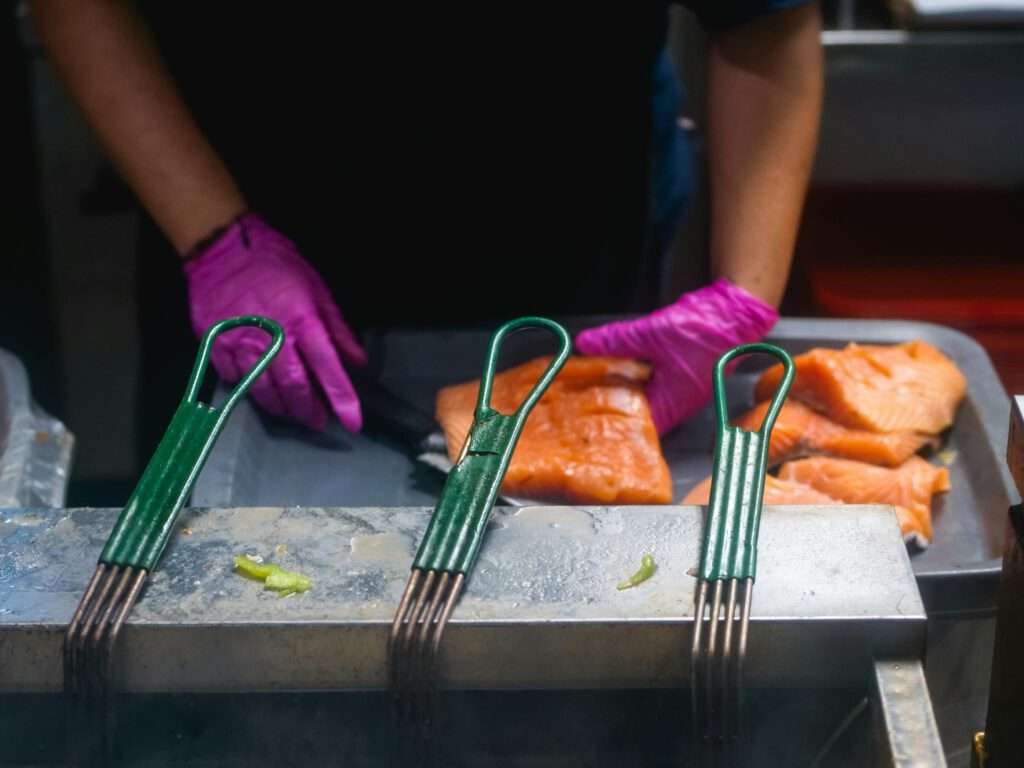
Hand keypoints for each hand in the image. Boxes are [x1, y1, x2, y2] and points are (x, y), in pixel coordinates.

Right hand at [184, 214, 365, 430]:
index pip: (328, 368)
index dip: (342, 399)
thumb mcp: (317, 289)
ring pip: (262, 390)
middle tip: (317, 420)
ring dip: (280, 407)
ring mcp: (240, 343)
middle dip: (308, 410)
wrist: (223, 247)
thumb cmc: (275, 263)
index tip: (352, 422)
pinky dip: (246, 387)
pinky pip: (233, 378)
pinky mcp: (215, 345)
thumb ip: (337, 329)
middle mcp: (271, 337)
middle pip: (294, 388)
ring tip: (291, 412)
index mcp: (302, 321)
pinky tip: (256, 387)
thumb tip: (356, 360)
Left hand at [575, 279, 777, 433]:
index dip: (613, 422)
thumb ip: (616, 340)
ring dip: (626, 390)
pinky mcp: (684, 376)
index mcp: (673, 402)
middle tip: (584, 397)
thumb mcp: (651, 333)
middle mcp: (680, 403)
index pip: (638, 425)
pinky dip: (638, 378)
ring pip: (647, 397)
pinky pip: (655, 384)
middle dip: (614, 405)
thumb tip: (585, 343)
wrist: (736, 311)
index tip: (588, 413)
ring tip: (596, 382)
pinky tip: (621, 366)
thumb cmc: (702, 329)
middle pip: (640, 413)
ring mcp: (683, 391)